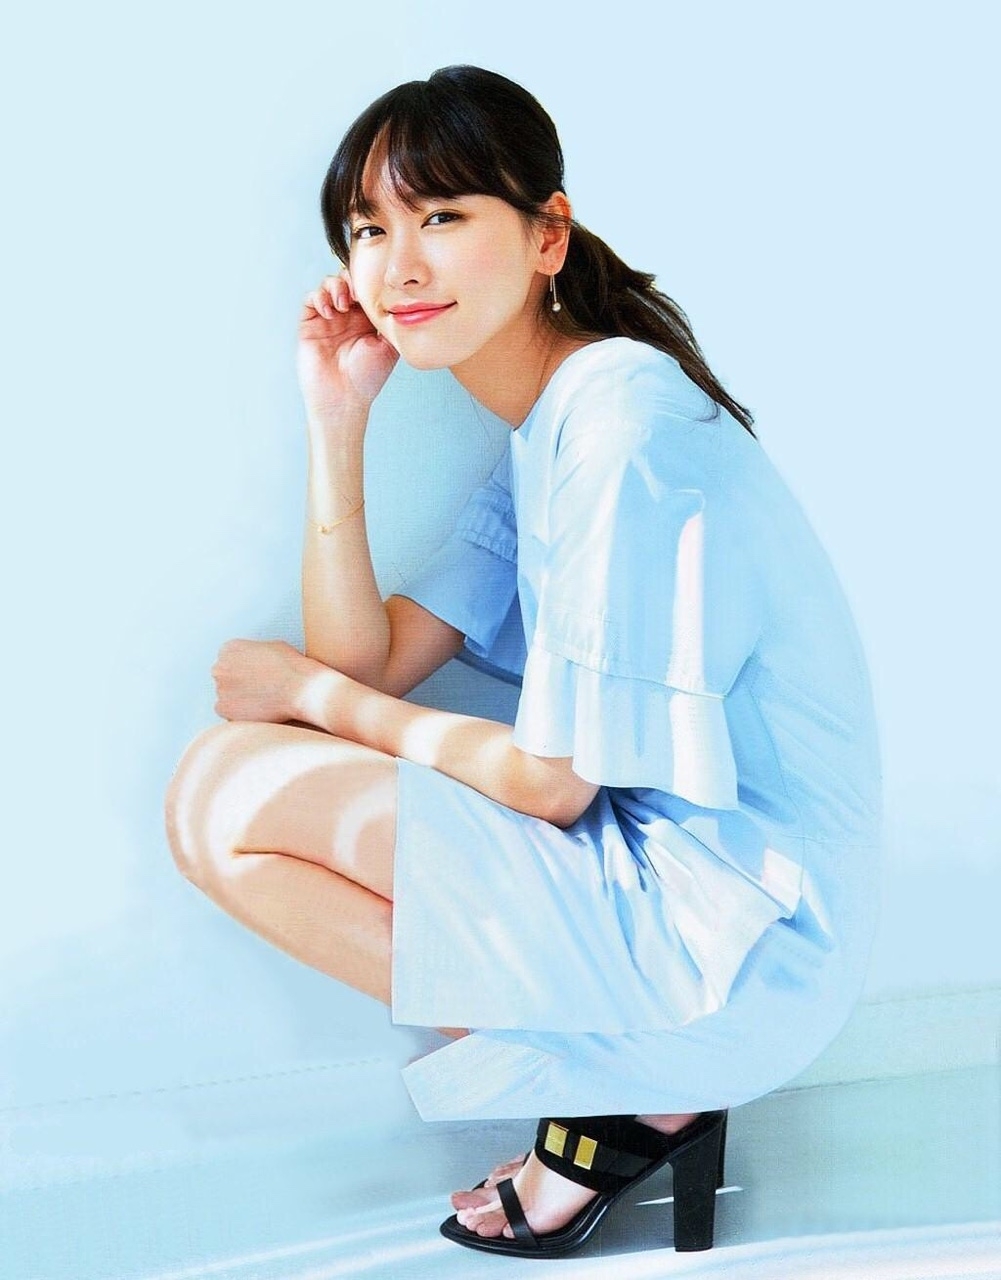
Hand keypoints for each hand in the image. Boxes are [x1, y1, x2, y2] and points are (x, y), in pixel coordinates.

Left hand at [212, 639, 321, 724]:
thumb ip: (253, 652)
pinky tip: (258, 710)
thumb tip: (249, 661)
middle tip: (259, 690)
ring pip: (225, 695)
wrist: (302, 690)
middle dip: (238, 683)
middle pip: (224, 677)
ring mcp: (220, 688)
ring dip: (239, 699)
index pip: (228, 660)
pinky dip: (240, 713)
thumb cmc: (293, 667)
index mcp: (229, 648)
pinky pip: (227, 713)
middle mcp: (219, 666)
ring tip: (262, 701)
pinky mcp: (223, 709)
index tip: (256, 676)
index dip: (243, 669)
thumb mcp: (271, 646)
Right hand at [297, 271, 398, 414]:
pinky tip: (330, 311)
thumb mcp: (389, 346)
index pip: (366, 288)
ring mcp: (328, 318)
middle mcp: (347, 316)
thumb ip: (391, 320)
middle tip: (357, 293)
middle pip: (346, 280)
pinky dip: (320, 297)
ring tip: (343, 304)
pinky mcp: (310, 324)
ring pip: (328, 284)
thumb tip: (395, 297)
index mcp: (367, 319)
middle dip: (352, 280)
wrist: (344, 398)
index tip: (375, 289)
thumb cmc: (367, 378)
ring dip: (336, 286)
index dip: (369, 282)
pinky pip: (311, 299)